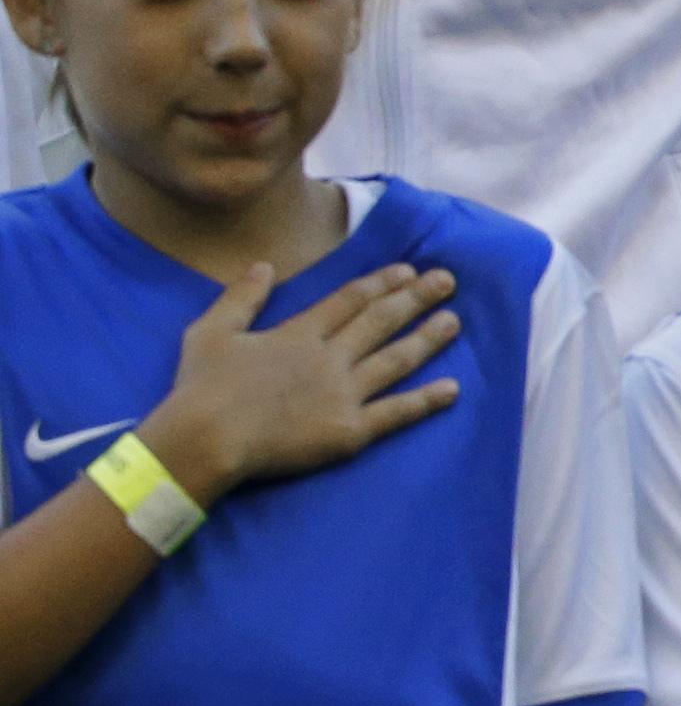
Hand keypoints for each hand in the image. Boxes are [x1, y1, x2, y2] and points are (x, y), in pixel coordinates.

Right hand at [137, 260, 460, 497]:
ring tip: (454, 322)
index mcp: (298, 334)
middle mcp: (329, 358)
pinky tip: (453, 389)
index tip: (408, 271)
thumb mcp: (212, 331)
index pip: (350, 301)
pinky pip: (396, 413)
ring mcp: (343, 394)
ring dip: (428, 339)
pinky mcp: (349, 431)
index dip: (382, 284)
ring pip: (396, 360)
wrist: (204, 440)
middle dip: (416, 298)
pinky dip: (426, 400)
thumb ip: (241, 297)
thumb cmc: (201, 388)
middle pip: (381, 322)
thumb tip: (264, 264)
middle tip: (448, 281)